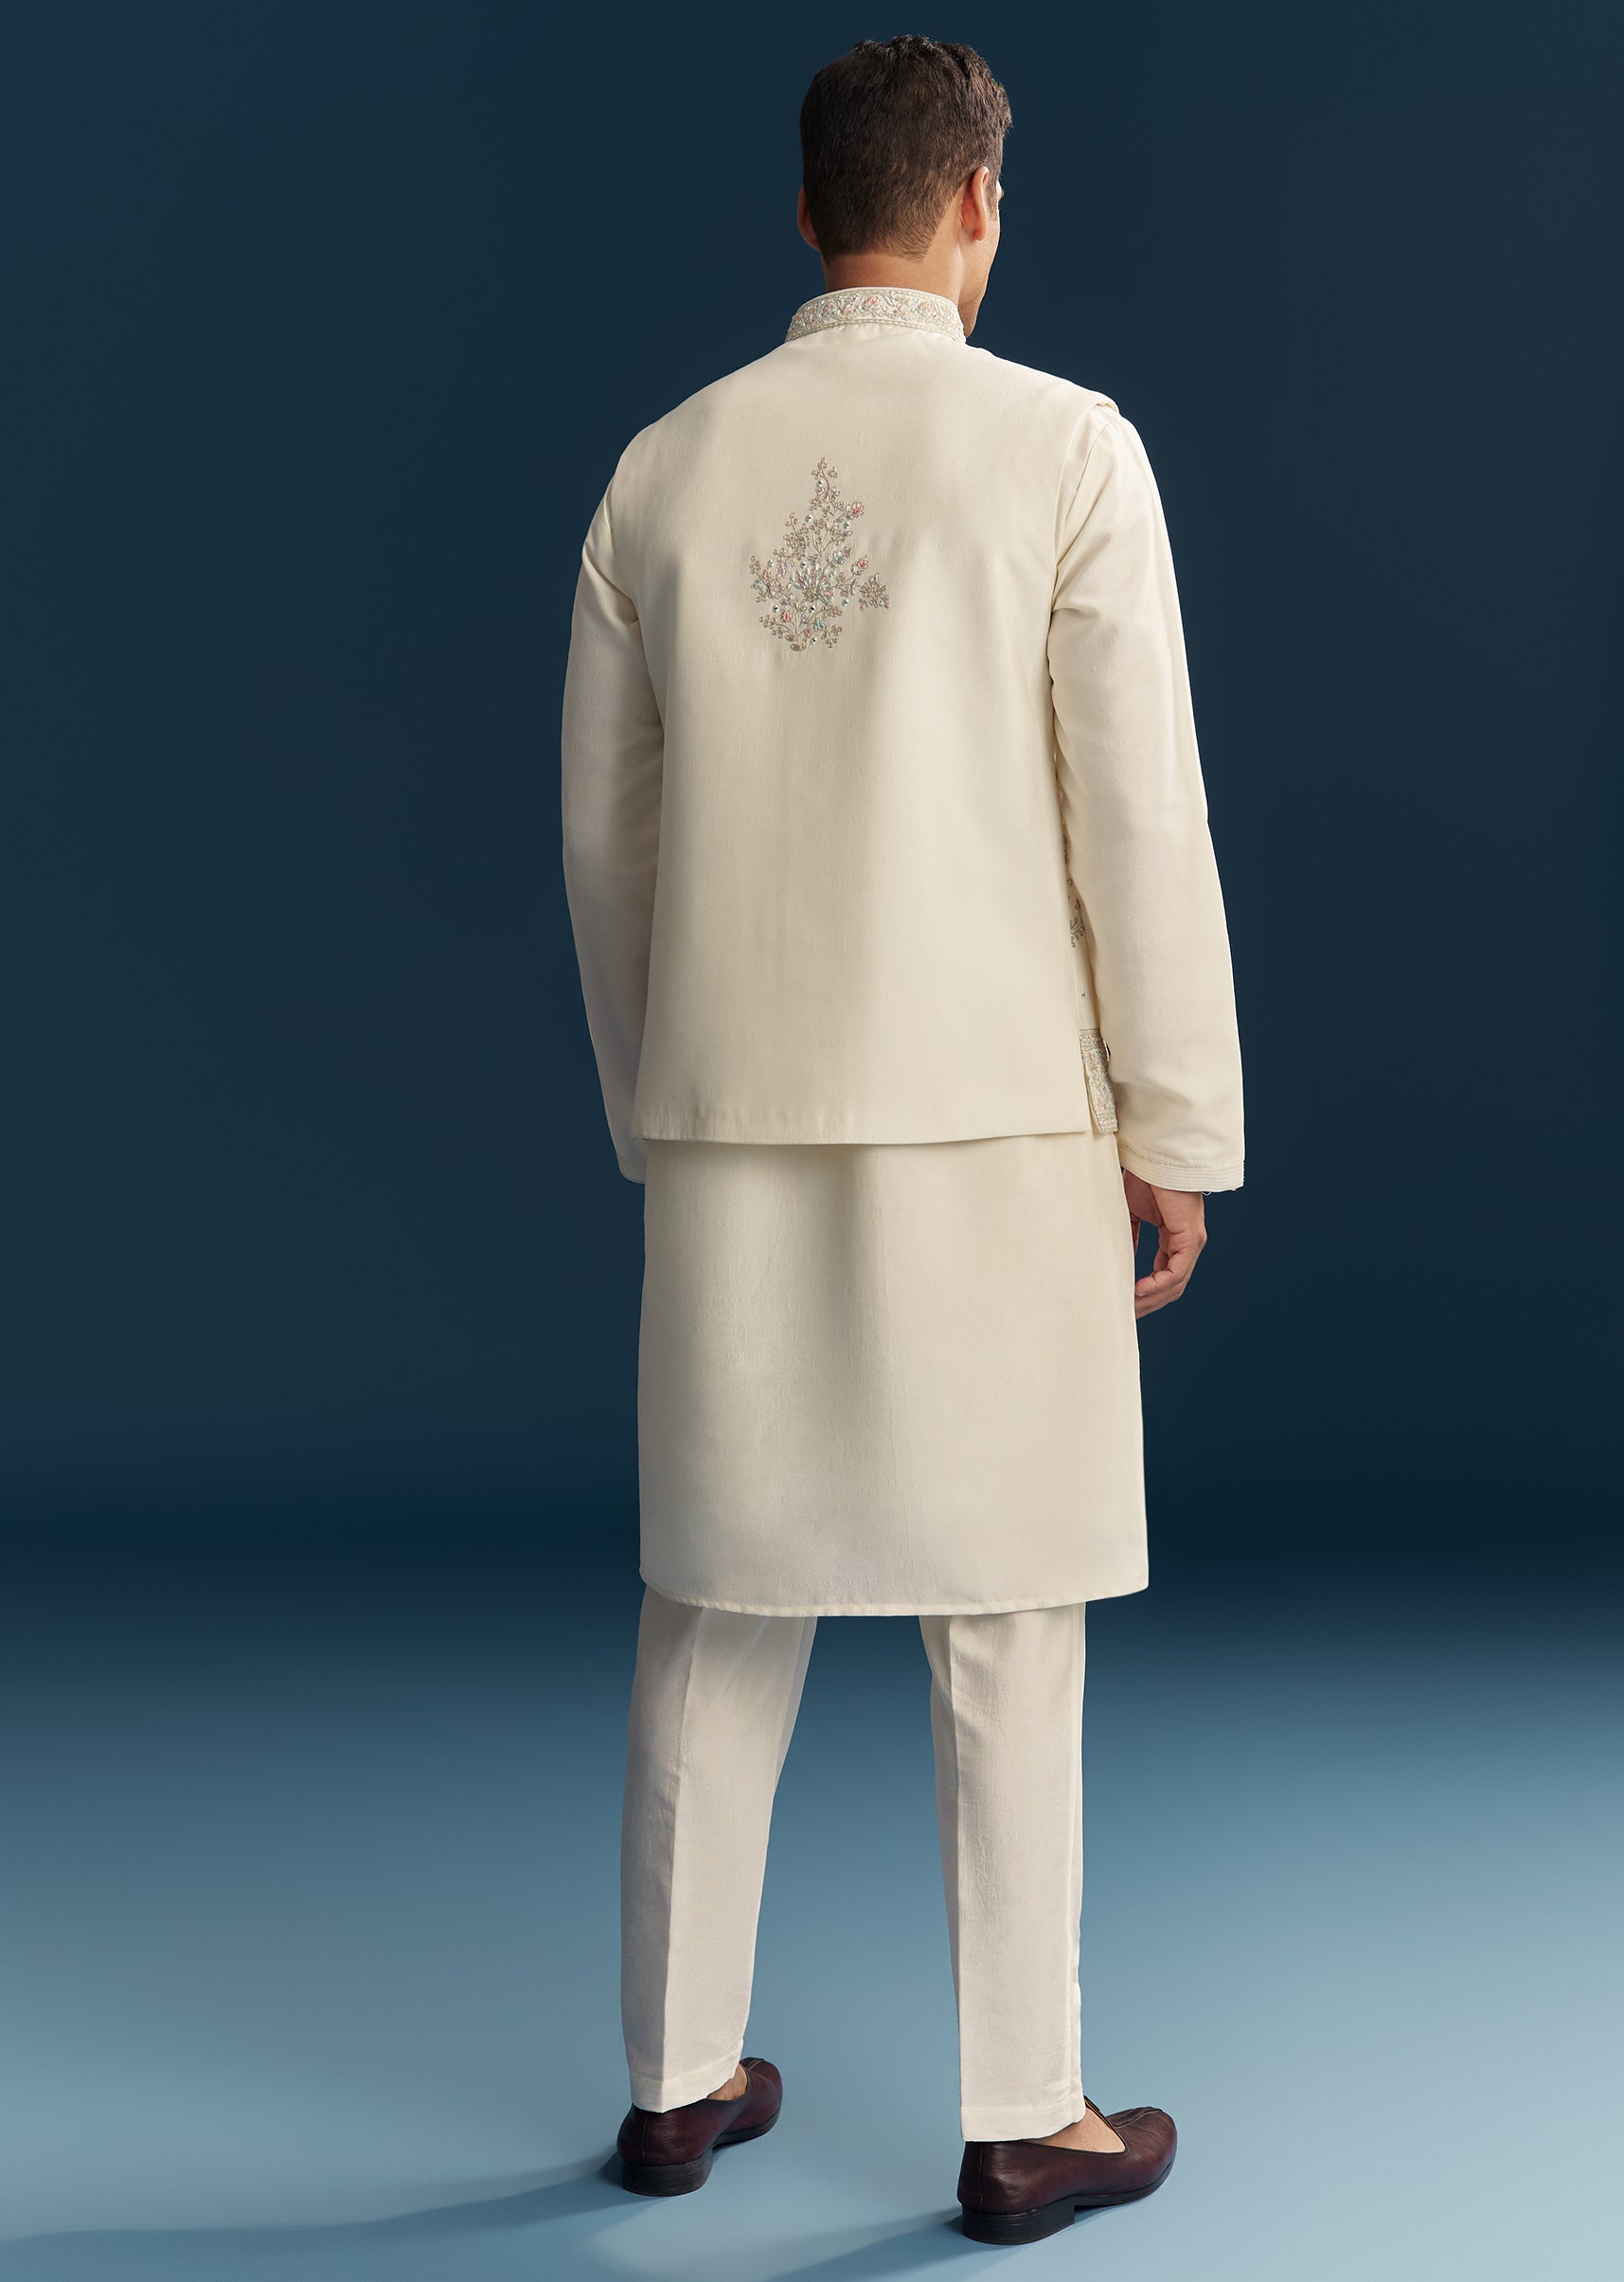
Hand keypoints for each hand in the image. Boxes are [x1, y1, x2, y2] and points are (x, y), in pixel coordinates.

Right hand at [1122, 1170, 1206, 1318]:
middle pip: (1172, 1286)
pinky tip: (1139, 1291)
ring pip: (1175, 1284)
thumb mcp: (1132, 1213)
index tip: (1126, 1302)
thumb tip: (1124, 1259)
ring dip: (1152, 1300)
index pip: (1166, 1275)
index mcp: (1175, 1238)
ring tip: (1130, 1308)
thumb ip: (1130, 1238)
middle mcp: (1187, 1244)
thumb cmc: (1145, 1177)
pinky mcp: (1190, 1238)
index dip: (1147, 1292)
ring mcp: (1192, 1243)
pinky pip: (1175, 1272)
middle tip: (1127, 1315)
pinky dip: (1157, 1285)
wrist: (1155, 1156)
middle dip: (1149, 1303)